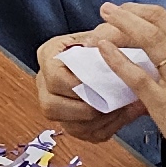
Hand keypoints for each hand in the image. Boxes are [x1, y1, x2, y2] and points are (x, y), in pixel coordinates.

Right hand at [28, 32, 145, 145]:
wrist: (116, 55)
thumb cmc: (111, 42)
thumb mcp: (110, 32)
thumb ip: (106, 35)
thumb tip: (96, 44)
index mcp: (49, 55)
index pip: (54, 78)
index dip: (76, 86)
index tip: (100, 86)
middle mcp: (45, 82)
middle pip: (51, 107)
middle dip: (84, 109)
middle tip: (109, 104)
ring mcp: (55, 103)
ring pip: (67, 125)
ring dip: (97, 122)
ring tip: (120, 110)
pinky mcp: (69, 120)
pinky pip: (82, 134)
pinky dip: (103, 129)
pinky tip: (119, 117)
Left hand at [84, 0, 165, 166]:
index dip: (152, 13)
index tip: (138, 15)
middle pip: (161, 21)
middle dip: (133, 12)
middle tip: (114, 10)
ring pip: (148, 39)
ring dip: (121, 23)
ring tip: (105, 16)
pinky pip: (136, 74)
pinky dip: (116, 58)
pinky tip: (103, 49)